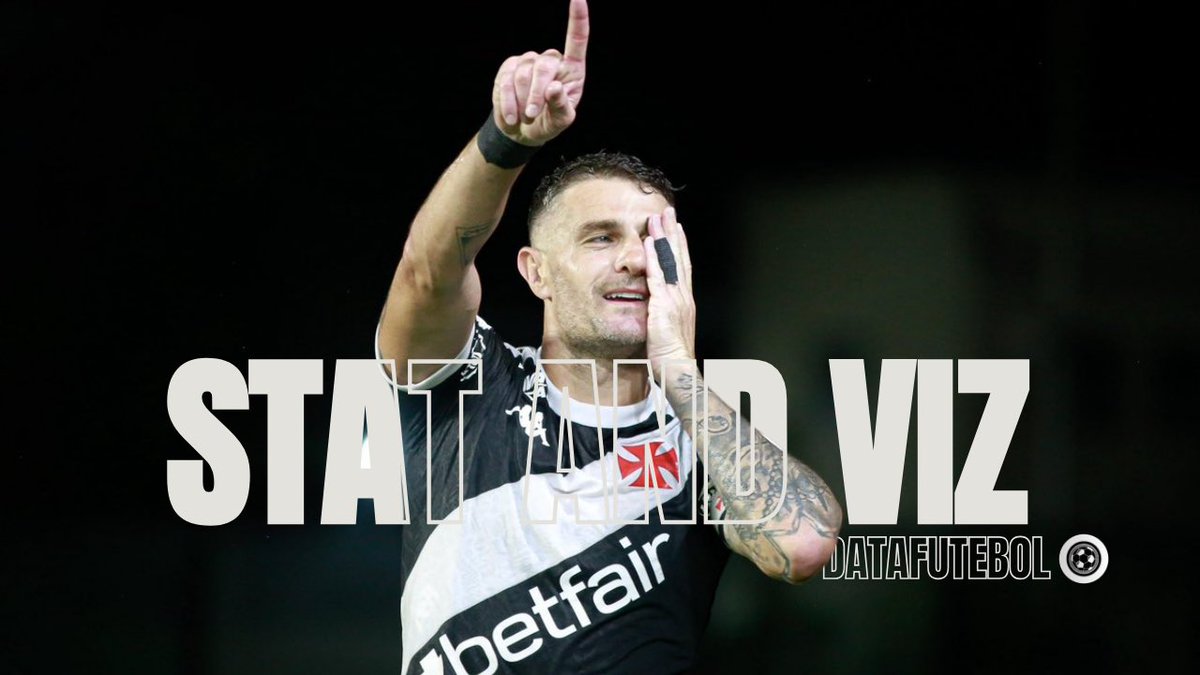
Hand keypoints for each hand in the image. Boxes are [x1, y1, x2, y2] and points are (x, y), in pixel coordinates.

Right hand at [490, 0, 588, 145]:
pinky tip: (511, 116)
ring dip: (521, 101)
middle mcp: (550, 60)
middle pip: (543, 67)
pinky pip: (504, 81)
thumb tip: (553, 88)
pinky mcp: (508, 68)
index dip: (577, 19)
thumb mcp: (561, 122)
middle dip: (537, 94)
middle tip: (533, 115)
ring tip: (524, 118)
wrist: (522, 130)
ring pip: (522, 75)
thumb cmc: (549, 123)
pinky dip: (507, 102)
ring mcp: (528, 61)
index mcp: (571, 70)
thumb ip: (561, 106)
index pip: (577, 40)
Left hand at [643, 207, 695, 380]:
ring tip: (658, 218)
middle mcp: (683, 296)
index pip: (682, 267)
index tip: (675, 228)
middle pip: (679, 258)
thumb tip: (657, 309)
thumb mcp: (669, 331)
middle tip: (668, 213)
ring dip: (663, 238)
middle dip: (673, 234)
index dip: (679, 247)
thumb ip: (664, 317)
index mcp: (685, 302)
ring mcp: (675, 299)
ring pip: (670, 261)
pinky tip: (649, 243)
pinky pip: (658, 275)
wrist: (678, 369)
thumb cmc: (672, 357)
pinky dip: (655, 257)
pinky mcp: (664, 305)